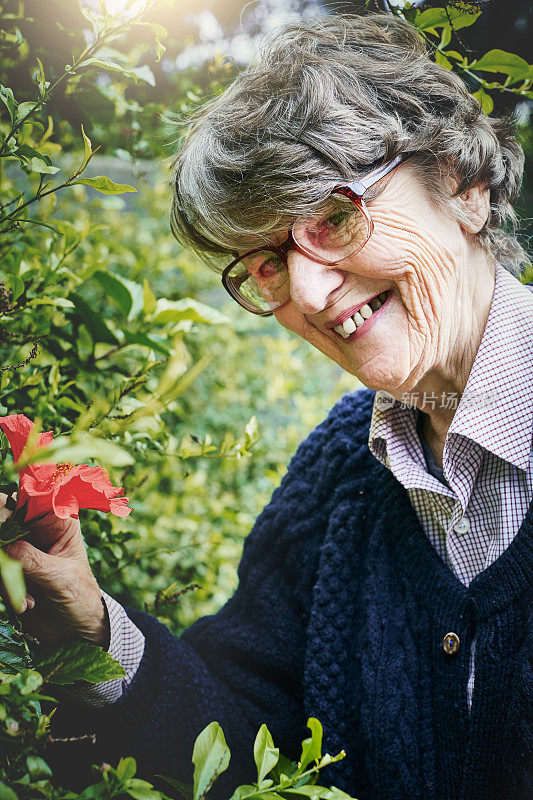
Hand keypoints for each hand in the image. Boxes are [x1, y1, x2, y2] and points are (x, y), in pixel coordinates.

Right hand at [0, 493, 109, 647]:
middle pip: (5, 519)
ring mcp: (20, 550)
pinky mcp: (9, 570)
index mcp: (58, 521)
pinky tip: (26, 605)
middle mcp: (37, 530)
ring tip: (28, 601)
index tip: (6, 526)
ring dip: (6, 577)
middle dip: (4, 543)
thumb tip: (5, 546)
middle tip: (8, 563)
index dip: (11, 508)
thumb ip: (32, 560)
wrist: (75, 629)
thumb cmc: (80, 596)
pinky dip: (6, 589)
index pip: (30, 499)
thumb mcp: (60, 577)